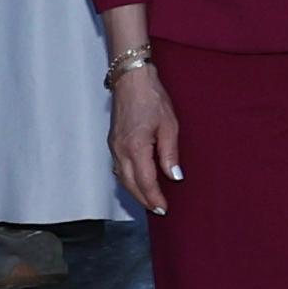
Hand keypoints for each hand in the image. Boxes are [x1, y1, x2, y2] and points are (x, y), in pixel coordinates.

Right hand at [107, 61, 181, 213]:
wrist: (131, 79)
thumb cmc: (152, 98)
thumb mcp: (169, 125)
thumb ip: (170, 153)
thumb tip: (174, 176)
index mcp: (135, 147)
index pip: (145, 181)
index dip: (154, 197)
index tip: (164, 208)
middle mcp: (120, 150)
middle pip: (130, 184)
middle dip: (144, 199)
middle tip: (158, 209)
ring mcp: (114, 146)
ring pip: (122, 177)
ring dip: (135, 191)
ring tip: (149, 200)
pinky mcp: (113, 141)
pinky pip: (118, 168)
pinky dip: (127, 179)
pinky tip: (137, 181)